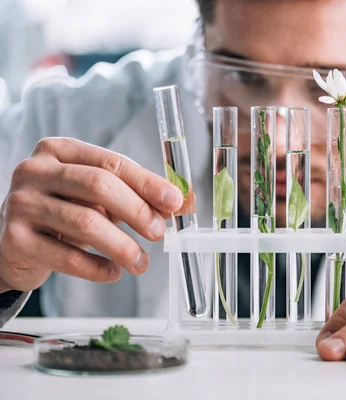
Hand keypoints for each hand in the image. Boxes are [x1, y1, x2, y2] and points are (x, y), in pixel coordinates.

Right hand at [0, 138, 183, 292]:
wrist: (14, 244)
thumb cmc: (62, 213)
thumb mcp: (95, 198)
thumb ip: (132, 195)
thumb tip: (176, 203)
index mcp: (58, 151)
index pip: (112, 162)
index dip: (147, 183)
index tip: (174, 201)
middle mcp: (35, 171)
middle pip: (99, 186)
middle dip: (137, 211)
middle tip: (158, 232)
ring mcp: (21, 204)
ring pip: (86, 223)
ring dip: (123, 246)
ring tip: (140, 262)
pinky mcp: (15, 240)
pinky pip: (68, 257)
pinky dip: (98, 268)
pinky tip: (113, 273)